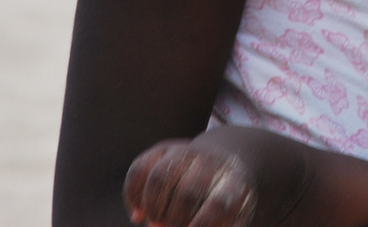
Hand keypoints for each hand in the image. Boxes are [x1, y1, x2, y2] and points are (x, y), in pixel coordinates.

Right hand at [125, 139, 258, 226]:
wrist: (225, 164)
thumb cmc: (227, 204)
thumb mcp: (232, 217)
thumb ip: (215, 225)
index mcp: (235, 183)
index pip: (220, 205)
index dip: (202, 225)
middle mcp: (211, 162)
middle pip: (187, 193)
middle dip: (174, 221)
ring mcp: (186, 151)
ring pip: (159, 177)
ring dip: (152, 208)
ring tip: (155, 223)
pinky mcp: (164, 148)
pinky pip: (139, 169)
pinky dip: (132, 196)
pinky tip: (138, 215)